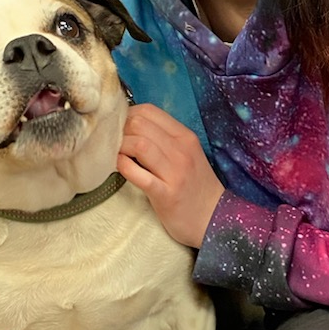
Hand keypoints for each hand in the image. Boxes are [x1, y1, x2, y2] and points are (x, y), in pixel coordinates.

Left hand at [118, 103, 223, 248]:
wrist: (214, 218)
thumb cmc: (195, 186)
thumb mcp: (187, 154)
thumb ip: (164, 139)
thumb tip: (132, 126)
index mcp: (185, 137)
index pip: (149, 111)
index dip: (128, 115)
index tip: (121, 128)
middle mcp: (181, 150)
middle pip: (140, 124)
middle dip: (120, 130)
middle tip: (114, 142)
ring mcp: (175, 172)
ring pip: (139, 145)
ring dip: (120, 147)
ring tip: (115, 155)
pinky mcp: (166, 194)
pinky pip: (138, 174)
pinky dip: (123, 167)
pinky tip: (119, 167)